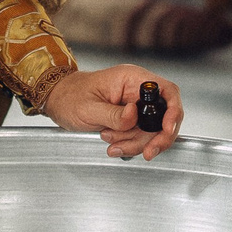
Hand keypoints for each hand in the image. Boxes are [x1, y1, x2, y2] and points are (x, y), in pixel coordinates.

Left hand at [41, 63, 183, 160]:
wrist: (58, 101)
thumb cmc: (70, 97)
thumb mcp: (89, 107)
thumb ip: (113, 114)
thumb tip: (134, 116)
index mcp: (132, 79)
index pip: (167, 91)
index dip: (173, 112)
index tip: (167, 130)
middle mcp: (137, 91)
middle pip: (164, 116)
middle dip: (156, 137)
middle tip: (147, 152)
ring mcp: (136, 106)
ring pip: (152, 131)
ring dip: (136, 143)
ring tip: (112, 144)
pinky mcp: (131, 119)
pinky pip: (140, 136)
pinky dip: (130, 145)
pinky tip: (115, 147)